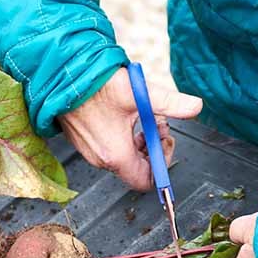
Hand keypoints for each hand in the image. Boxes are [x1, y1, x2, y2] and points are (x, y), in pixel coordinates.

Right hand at [58, 67, 202, 190]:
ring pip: (122, 155)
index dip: (162, 164)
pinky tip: (121, 111)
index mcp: (117, 155)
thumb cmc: (97, 85)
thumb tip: (196, 106)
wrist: (61, 76)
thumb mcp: (140, 93)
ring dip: (136, 138)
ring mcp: (89, 151)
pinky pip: (106, 147)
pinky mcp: (81, 141)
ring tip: (140, 113)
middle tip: (156, 122)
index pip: (146, 181)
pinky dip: (120, 134)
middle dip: (151, 145)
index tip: (164, 140)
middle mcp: (101, 159)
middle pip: (136, 167)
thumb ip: (170, 102)